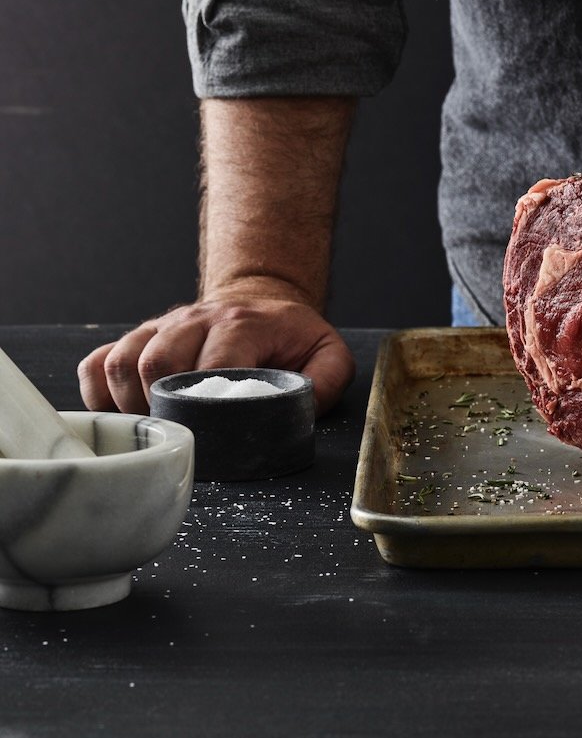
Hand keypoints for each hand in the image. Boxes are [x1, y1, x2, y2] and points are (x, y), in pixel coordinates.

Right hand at [78, 284, 354, 415]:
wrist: (261, 300)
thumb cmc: (290, 336)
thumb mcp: (328, 354)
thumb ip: (327, 381)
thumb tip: (302, 410)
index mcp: (242, 324)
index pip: (212, 364)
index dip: (207, 404)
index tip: (213, 432)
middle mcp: (194, 321)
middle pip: (155, 363)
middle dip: (162, 407)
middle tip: (179, 436)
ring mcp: (160, 328)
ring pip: (120, 362)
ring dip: (127, 403)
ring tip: (152, 429)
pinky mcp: (137, 339)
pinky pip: (96, 364)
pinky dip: (99, 395)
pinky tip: (122, 416)